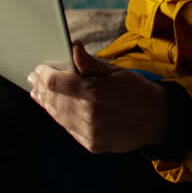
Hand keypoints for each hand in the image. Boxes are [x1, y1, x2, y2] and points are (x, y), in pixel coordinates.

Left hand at [27, 42, 167, 153]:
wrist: (157, 119)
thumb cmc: (136, 90)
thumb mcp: (115, 71)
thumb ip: (90, 63)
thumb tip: (74, 48)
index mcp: (94, 93)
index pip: (56, 83)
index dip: (44, 75)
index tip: (39, 69)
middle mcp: (90, 115)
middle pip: (54, 101)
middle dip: (42, 89)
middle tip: (33, 80)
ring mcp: (90, 133)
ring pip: (59, 117)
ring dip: (47, 104)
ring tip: (38, 94)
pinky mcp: (92, 144)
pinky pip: (69, 129)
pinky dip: (59, 117)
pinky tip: (54, 109)